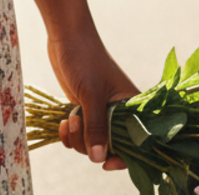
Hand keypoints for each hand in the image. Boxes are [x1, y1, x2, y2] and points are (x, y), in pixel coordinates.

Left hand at [48, 29, 137, 169]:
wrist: (66, 35)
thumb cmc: (85, 58)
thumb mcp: (91, 94)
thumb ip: (96, 127)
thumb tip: (98, 159)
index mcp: (132, 109)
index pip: (136, 145)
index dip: (123, 159)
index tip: (105, 163)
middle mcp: (119, 113)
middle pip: (109, 148)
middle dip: (90, 144)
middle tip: (77, 123)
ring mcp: (100, 112)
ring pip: (91, 142)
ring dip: (77, 137)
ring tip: (69, 119)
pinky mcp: (84, 109)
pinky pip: (80, 133)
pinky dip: (70, 133)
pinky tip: (62, 124)